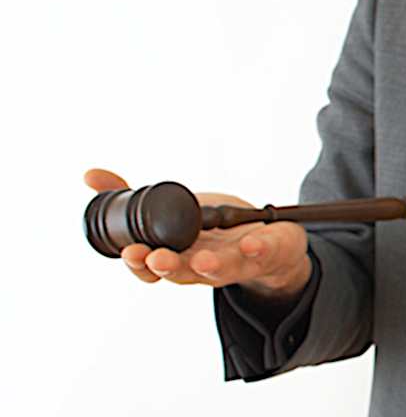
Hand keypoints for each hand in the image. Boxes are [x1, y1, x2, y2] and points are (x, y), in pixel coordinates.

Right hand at [84, 169, 311, 301]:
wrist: (271, 246)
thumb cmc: (217, 231)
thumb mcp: (175, 212)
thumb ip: (134, 199)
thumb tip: (92, 177)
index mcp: (178, 256)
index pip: (151, 268)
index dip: (139, 264)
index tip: (129, 252)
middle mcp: (202, 265)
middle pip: (181, 272)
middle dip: (167, 266)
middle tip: (155, 257)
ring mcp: (235, 262)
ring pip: (221, 270)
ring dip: (211, 266)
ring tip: (203, 260)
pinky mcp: (265, 253)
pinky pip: (262, 253)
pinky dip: (257, 249)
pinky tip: (252, 243)